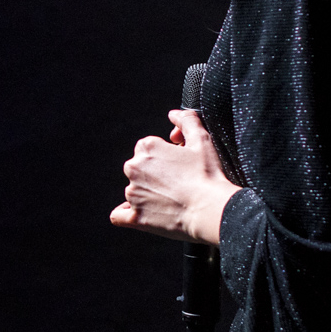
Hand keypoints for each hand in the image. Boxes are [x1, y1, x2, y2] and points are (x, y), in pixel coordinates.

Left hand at [111, 109, 238, 242]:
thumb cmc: (208, 175)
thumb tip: (174, 114)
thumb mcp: (202, 140)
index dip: (165, 156)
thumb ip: (187, 121)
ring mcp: (133, 193)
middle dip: (155, 174)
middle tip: (177, 182)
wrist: (211, 210)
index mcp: (147, 148)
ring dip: (147, 193)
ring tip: (171, 200)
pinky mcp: (135, 217)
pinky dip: (127, 214)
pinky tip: (141, 213)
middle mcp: (134, 168)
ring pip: (134, 190)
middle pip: (139, 168)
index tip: (179, 164)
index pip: (148, 149)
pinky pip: (119, 216)